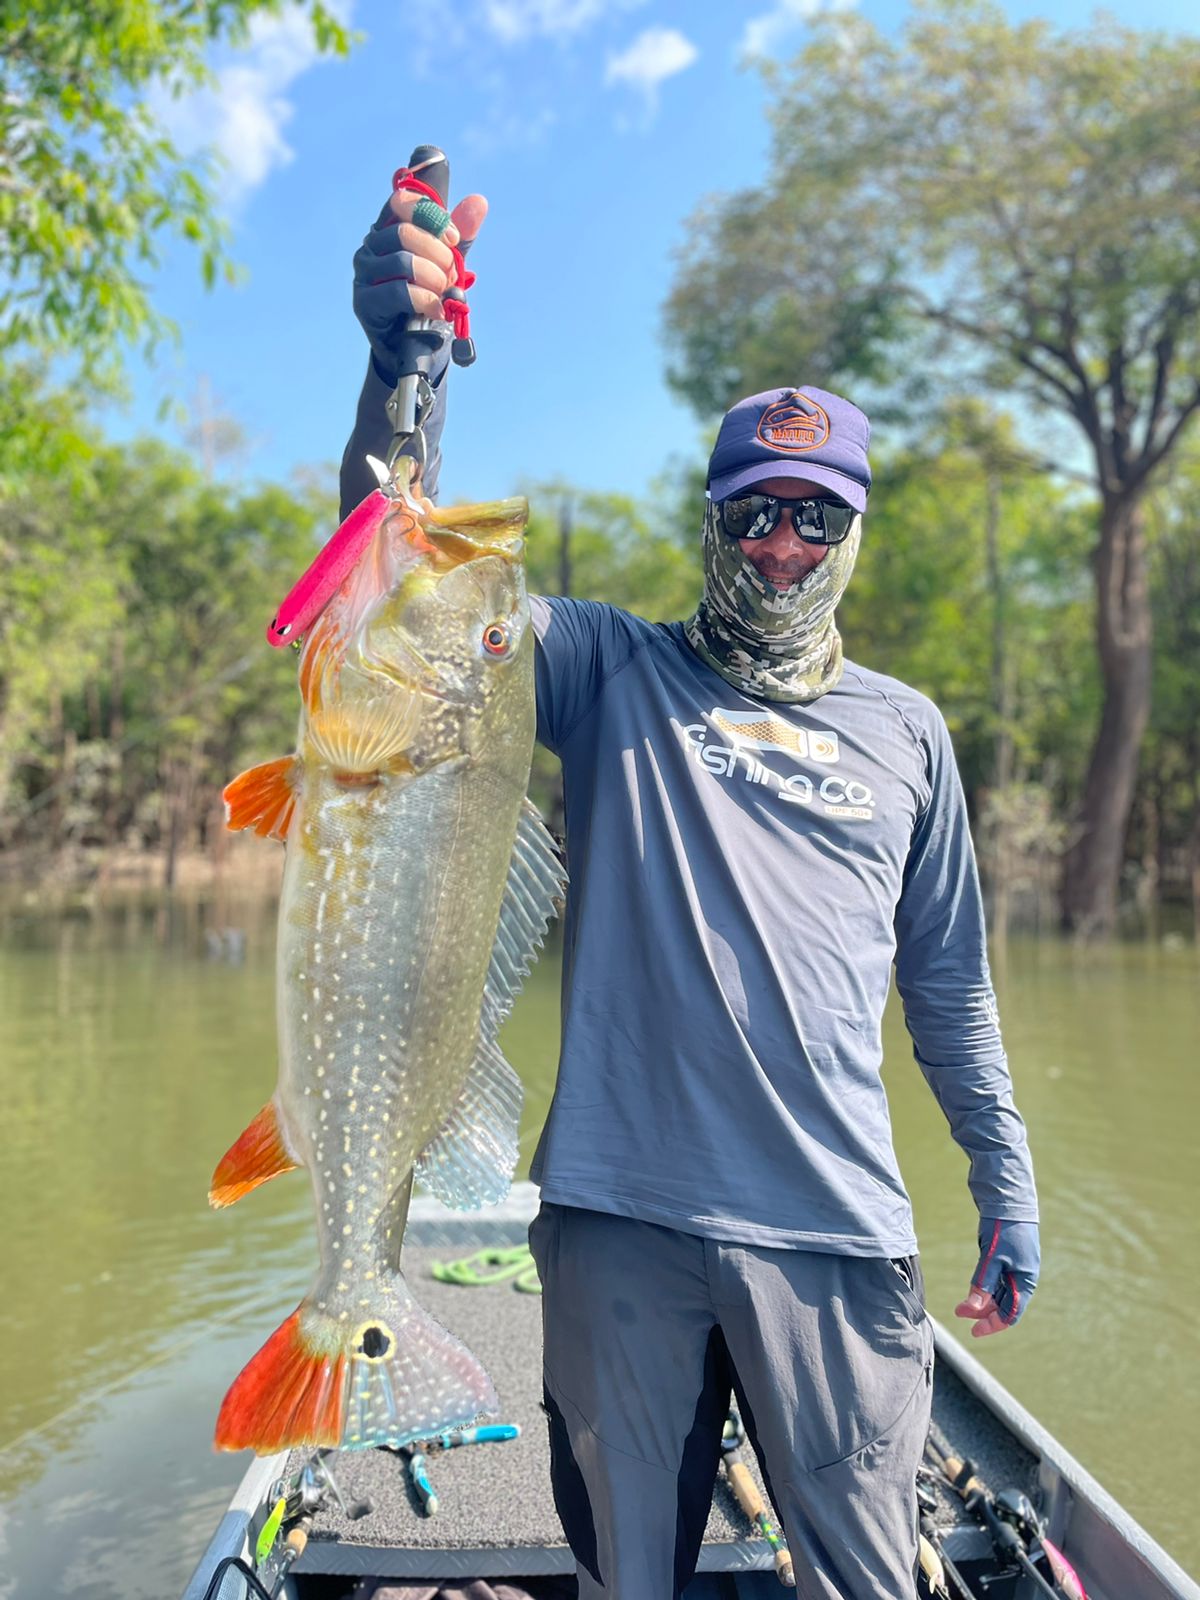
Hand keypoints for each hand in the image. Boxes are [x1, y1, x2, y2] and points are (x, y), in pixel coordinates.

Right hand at [353, 187, 488, 376]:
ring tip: (444, 294)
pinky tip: (437, 309)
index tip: (453, 238)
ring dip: (433, 279)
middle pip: (403, 232)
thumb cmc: (430, 299)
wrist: (417, 348)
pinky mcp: (364, 302)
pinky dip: (424, 300)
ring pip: (401, 261)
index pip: (400, 202)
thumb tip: (478, 202)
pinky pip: (396, 292)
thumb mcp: (449, 266)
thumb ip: (461, 236)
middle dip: (438, 254)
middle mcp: (371, 246)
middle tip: (451, 275)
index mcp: (390, 229)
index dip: (430, 215)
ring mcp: (364, 274)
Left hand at [955, 1217, 1038, 1336]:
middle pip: (1003, 1305)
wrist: (1007, 1197)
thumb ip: (983, 1284)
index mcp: (1026, 1280)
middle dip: (982, 1312)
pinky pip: (996, 1280)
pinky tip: (973, 1288)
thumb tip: (972, 1309)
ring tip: (961, 1305)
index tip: (973, 1331)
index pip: (1011, 1313)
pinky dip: (984, 1287)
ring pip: (998, 1293)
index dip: (992, 1324)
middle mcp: (1022, 1276)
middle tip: (958, 1312)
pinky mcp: (1006, 1256)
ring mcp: (1014, 1266)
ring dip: (981, 1300)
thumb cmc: (1004, 1228)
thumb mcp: (992, 1257)